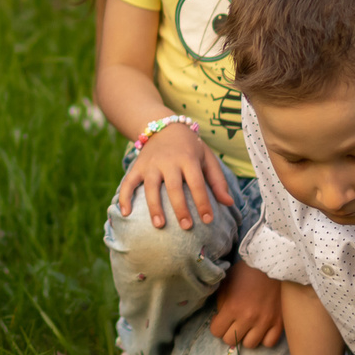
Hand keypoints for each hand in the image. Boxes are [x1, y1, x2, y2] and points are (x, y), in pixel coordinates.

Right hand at [114, 123, 234, 230]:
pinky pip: (128, 182)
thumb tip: (229, 203)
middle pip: (174, 187)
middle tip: (186, 227)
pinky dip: (124, 197)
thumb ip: (218, 180)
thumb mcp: (207, 158)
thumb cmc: (190, 147)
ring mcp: (150, 164)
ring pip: (151, 187)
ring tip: (159, 225)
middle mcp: (168, 161)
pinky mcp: (137, 167)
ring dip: (154, 207)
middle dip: (180, 208)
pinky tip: (125, 214)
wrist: (164, 127)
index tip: (208, 220)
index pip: (197, 183)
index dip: (203, 202)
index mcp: (188, 158)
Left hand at [207, 260, 285, 348]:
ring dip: (246, 337)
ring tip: (248, 327)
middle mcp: (248, 318)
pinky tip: (261, 329)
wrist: (270, 265)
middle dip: (229, 332)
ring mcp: (265, 322)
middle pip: (231, 341)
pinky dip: (264, 338)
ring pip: (249, 345)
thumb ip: (221, 304)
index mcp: (232, 307)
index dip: (217, 326)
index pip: (217, 332)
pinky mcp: (278, 322)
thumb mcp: (225, 284)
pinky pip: (269, 343)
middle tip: (233, 323)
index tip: (221, 320)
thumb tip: (221, 319)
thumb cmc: (244, 273)